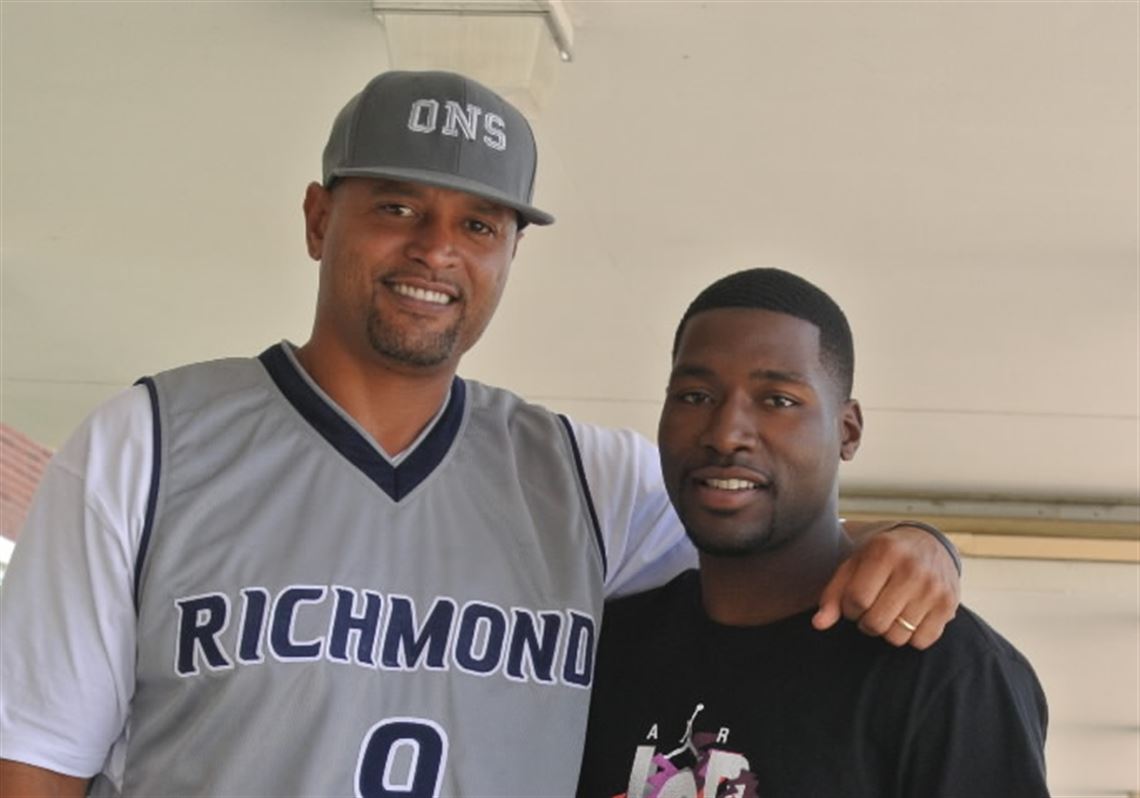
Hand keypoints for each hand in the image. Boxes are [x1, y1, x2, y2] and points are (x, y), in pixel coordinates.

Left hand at [812, 522, 960, 648]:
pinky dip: (910, 636)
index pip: (856, 600)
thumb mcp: (854, 565)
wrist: (929, 544)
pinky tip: (908, 617)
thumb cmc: (882, 557)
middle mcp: (912, 569)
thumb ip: (833, 594)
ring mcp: (934, 588)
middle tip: (870, 609)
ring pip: (897, 637)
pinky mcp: (948, 605)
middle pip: (875, 623)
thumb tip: (818, 624)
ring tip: (889, 612)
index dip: (849, 609)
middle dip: (865, 623)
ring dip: (887, 631)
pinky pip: (921, 642)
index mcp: (884, 552)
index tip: (854, 602)